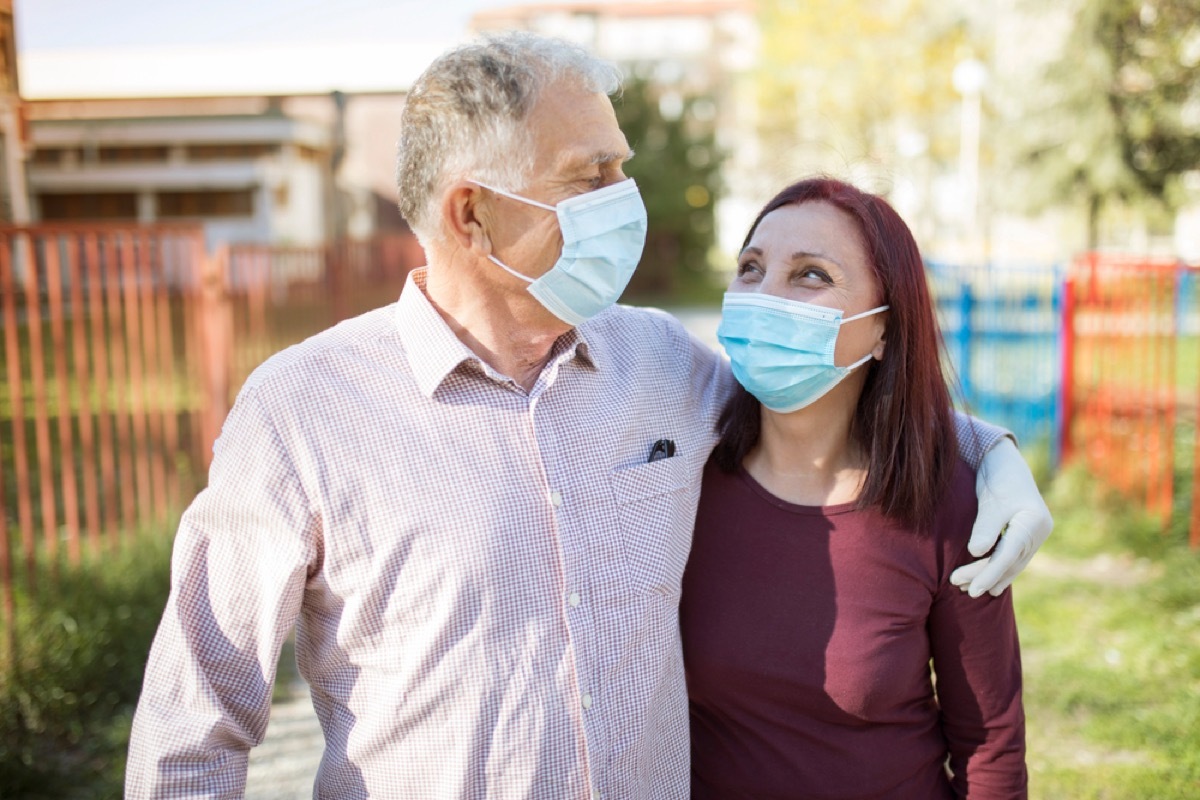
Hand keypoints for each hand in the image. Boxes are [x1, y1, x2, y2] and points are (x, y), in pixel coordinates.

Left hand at [950, 437, 1052, 596]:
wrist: (1004, 462)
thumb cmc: (996, 478)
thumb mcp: (989, 502)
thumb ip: (985, 528)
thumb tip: (977, 553)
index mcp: (1034, 522)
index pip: (1008, 555)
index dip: (989, 574)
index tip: (971, 588)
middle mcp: (1039, 531)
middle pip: (1009, 562)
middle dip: (984, 576)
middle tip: (959, 585)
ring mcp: (1035, 534)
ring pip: (1011, 562)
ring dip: (990, 576)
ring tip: (967, 588)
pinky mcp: (1026, 535)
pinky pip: (1012, 557)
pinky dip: (998, 569)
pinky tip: (987, 583)